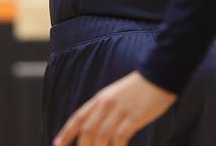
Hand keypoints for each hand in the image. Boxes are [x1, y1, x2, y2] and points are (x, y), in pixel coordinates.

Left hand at [54, 72, 176, 145]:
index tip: (57, 144)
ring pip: (101, 135)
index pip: (78, 117)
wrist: (158, 76)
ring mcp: (120, 110)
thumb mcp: (115, 95)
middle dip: (82, 145)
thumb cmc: (138, 89)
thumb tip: (96, 126)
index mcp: (99, 99)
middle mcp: (106, 104)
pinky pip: (120, 136)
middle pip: (88, 129)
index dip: (66, 132)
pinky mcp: (134, 116)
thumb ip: (104, 108)